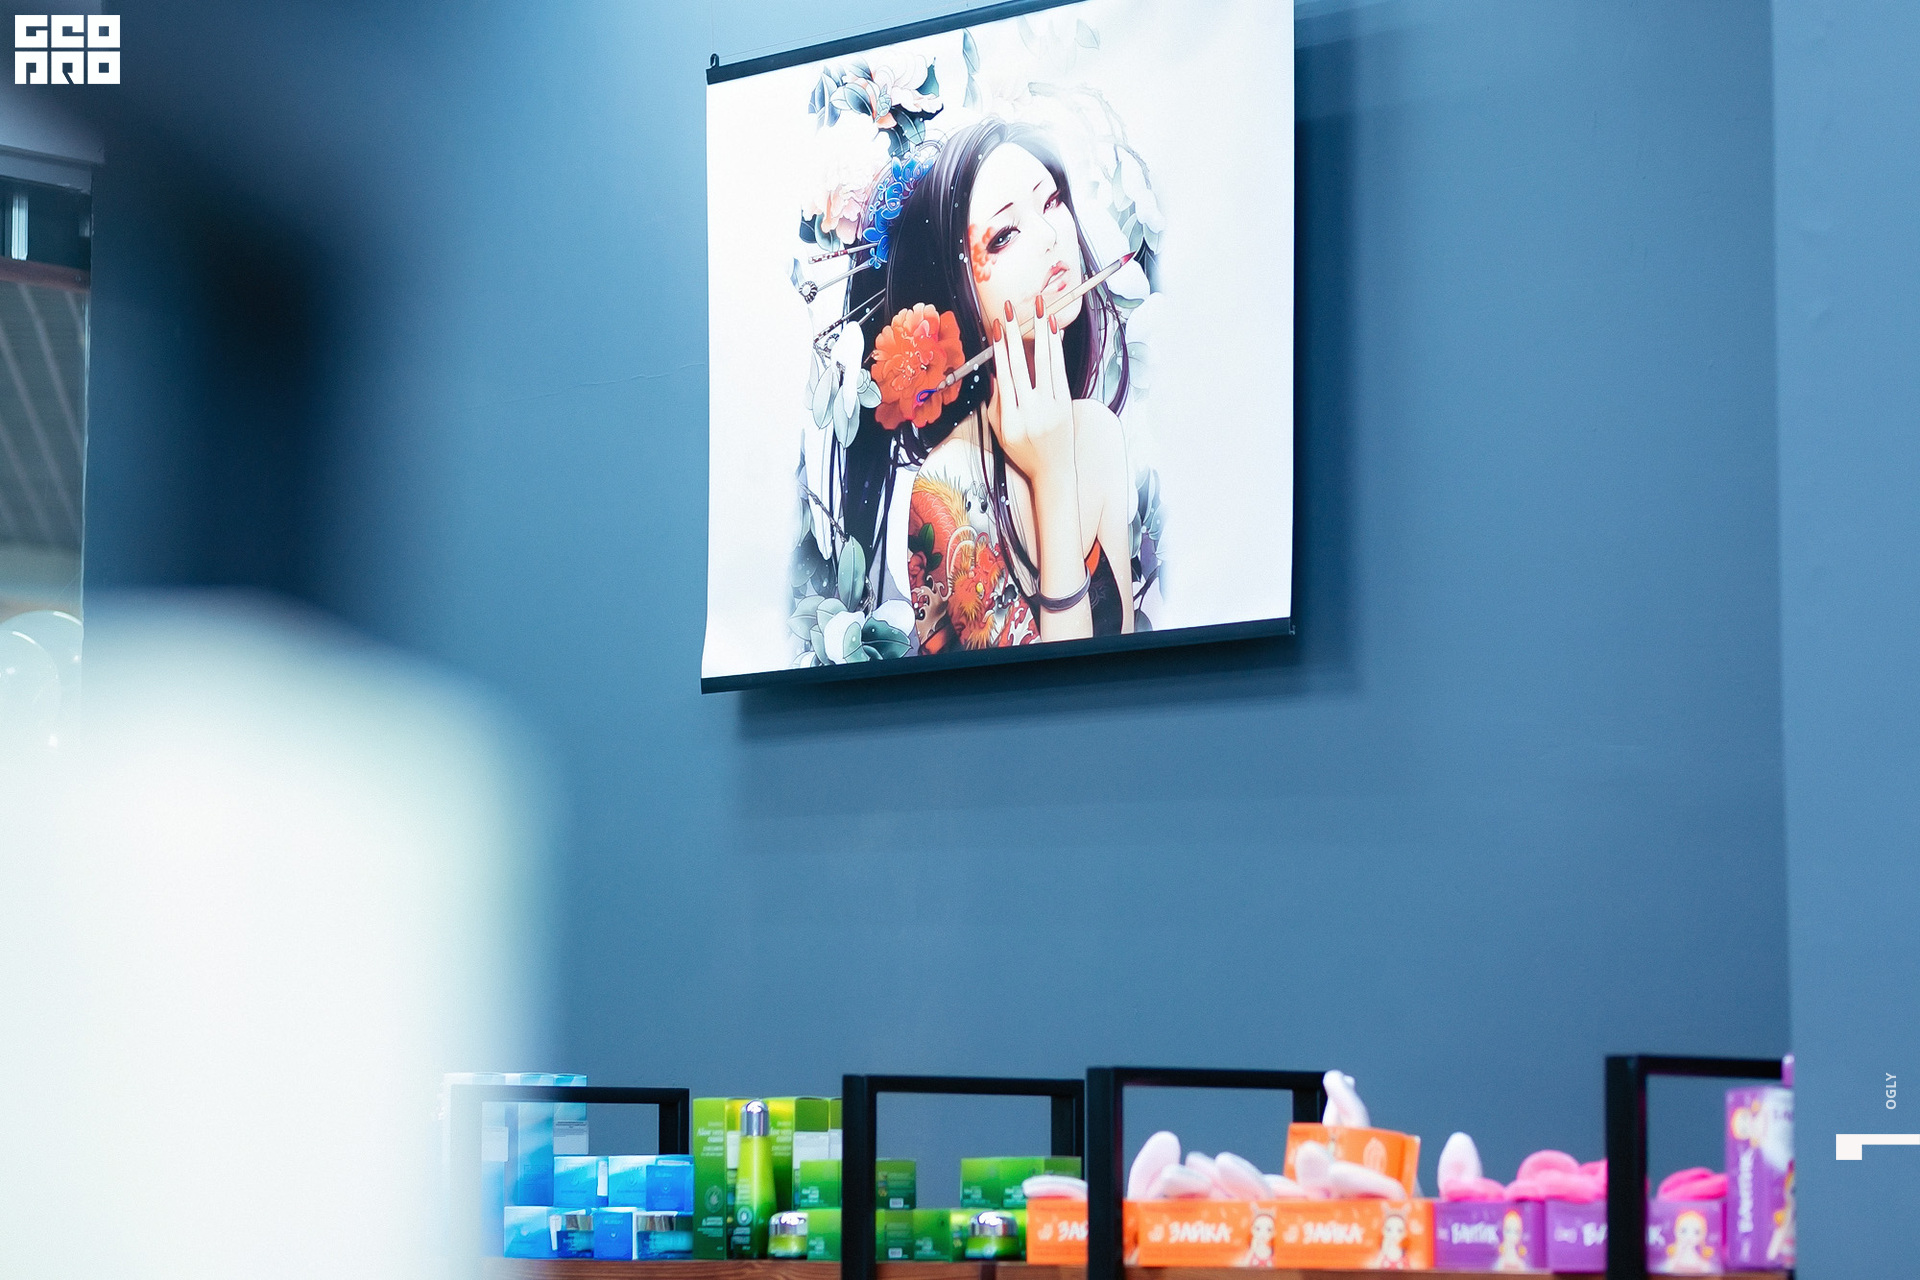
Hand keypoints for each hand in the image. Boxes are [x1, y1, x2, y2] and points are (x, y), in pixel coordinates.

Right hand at [986, 295, 1074, 488]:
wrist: (1054, 472)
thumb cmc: (1023, 452)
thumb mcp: (1000, 432)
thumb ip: (994, 404)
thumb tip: (995, 374)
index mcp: (1011, 419)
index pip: (1004, 376)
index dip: (999, 349)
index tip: (996, 328)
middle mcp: (1032, 412)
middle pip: (1022, 366)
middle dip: (1016, 334)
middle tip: (1011, 311)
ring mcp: (1051, 407)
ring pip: (1045, 364)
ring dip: (1041, 334)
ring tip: (1039, 310)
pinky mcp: (1066, 404)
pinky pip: (1060, 371)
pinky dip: (1057, 349)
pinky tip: (1054, 332)